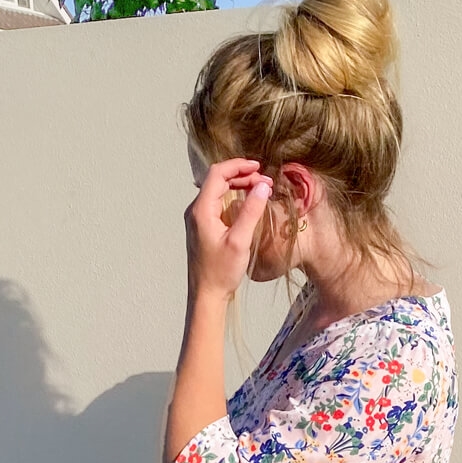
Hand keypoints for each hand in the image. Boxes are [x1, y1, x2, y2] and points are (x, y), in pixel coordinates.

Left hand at [185, 157, 272, 301]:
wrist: (206, 295)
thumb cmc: (221, 272)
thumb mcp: (240, 241)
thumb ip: (251, 211)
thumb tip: (263, 187)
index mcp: (201, 210)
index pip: (218, 174)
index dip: (239, 166)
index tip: (259, 167)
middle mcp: (196, 210)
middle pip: (218, 180)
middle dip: (242, 176)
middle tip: (265, 182)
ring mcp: (198, 219)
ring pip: (218, 191)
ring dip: (238, 187)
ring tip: (260, 190)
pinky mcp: (202, 227)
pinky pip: (217, 203)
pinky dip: (233, 198)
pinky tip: (247, 204)